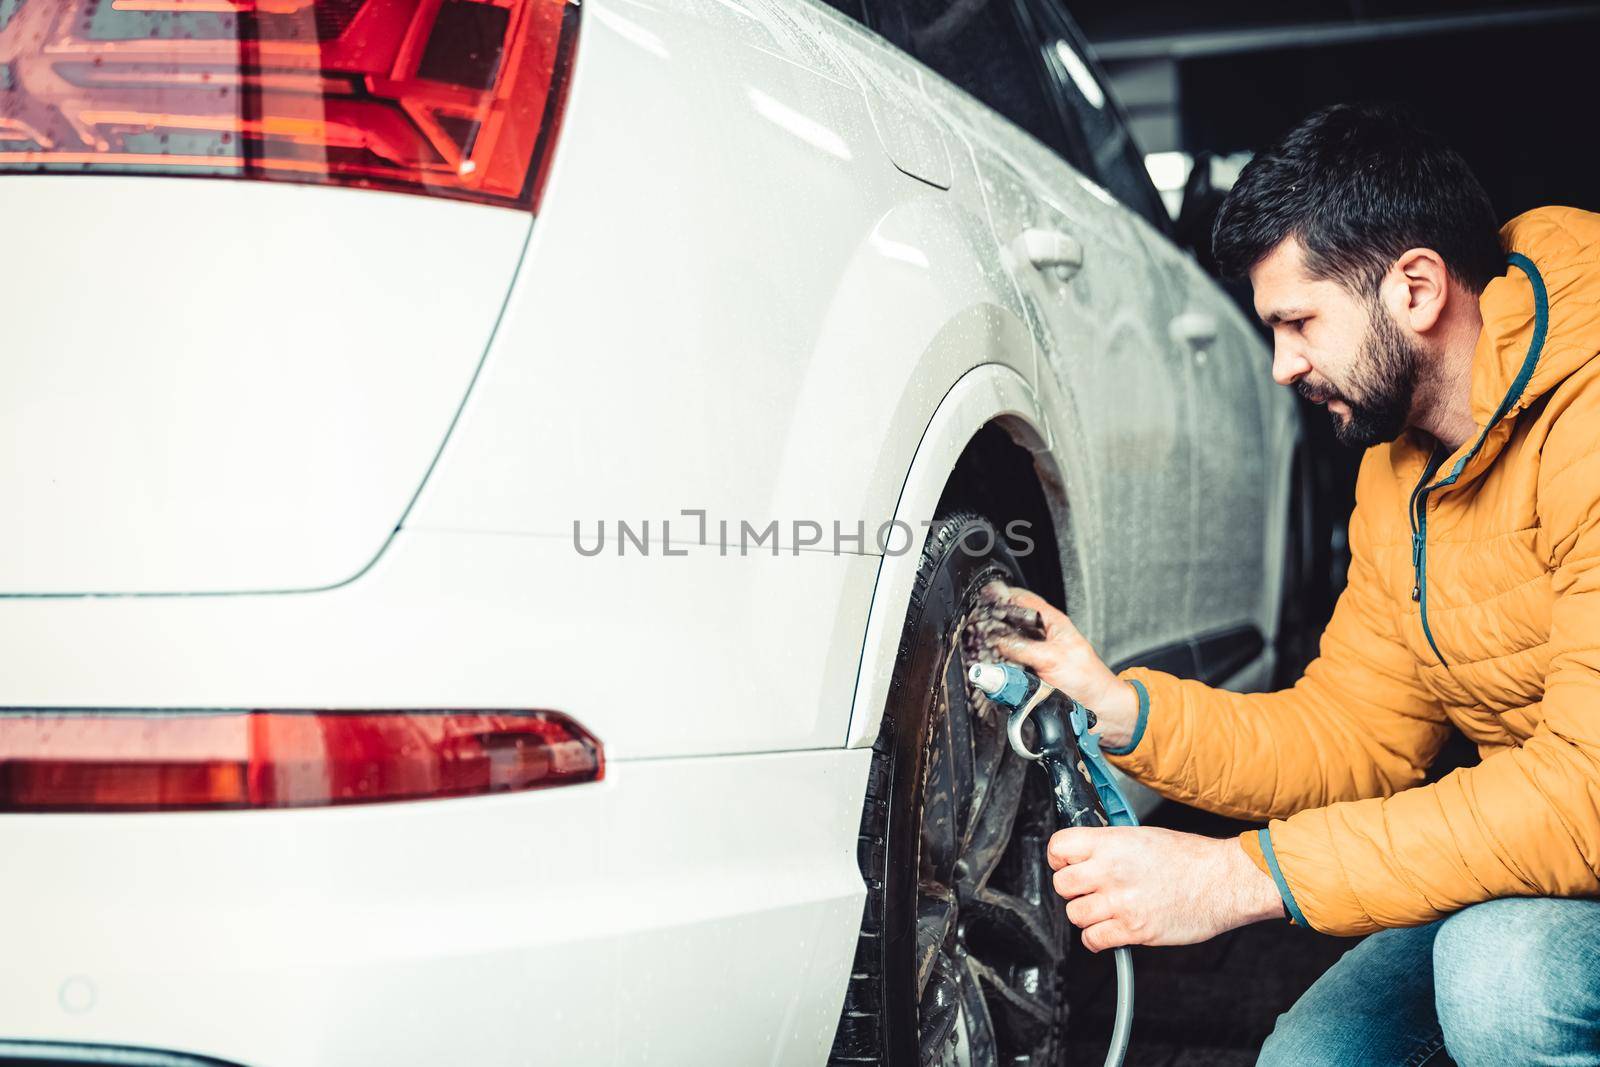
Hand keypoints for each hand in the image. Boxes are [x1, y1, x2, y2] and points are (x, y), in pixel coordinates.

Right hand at [979, 585, 1138, 749]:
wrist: (1098, 712)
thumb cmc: (1089, 681)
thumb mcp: (1053, 657)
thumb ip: (1023, 648)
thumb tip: (997, 642)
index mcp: (1052, 623)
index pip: (1023, 601)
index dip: (1004, 598)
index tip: (985, 599)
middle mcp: (1041, 637)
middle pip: (1010, 624)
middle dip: (993, 624)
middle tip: (976, 627)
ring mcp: (1034, 657)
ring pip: (1006, 647)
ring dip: (994, 648)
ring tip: (979, 647)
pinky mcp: (1029, 676)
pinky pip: (1008, 668)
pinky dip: (998, 668)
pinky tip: (990, 667)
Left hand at [1048, 826, 1284, 951]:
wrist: (1224, 881)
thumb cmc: (1191, 858)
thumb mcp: (1143, 836)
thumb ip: (1110, 845)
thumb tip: (1087, 852)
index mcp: (1112, 843)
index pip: (1058, 847)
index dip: (1059, 858)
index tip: (1066, 864)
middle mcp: (1111, 871)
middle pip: (1061, 884)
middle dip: (1072, 889)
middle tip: (1089, 889)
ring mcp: (1121, 902)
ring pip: (1075, 914)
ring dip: (1086, 914)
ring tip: (1105, 909)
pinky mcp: (1134, 930)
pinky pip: (1093, 939)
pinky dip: (1097, 938)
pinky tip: (1110, 929)